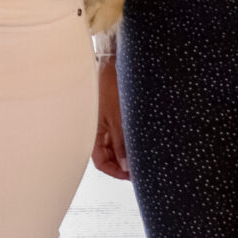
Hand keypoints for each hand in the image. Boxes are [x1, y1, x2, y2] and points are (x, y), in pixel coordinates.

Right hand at [91, 59, 129, 180]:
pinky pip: (121, 133)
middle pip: (109, 155)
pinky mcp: (115, 113)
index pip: (101, 162)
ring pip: (117, 145)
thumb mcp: (118, 119)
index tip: (131, 176)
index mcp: (93, 132)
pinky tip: (141, 140)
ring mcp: (107, 121)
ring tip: (144, 155)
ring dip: (128, 152)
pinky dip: (130, 140)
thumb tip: (126, 166)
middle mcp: (99, 128)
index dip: (115, 172)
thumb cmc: (109, 85)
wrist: (112, 61)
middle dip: (123, 164)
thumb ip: (121, 143)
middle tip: (140, 169)